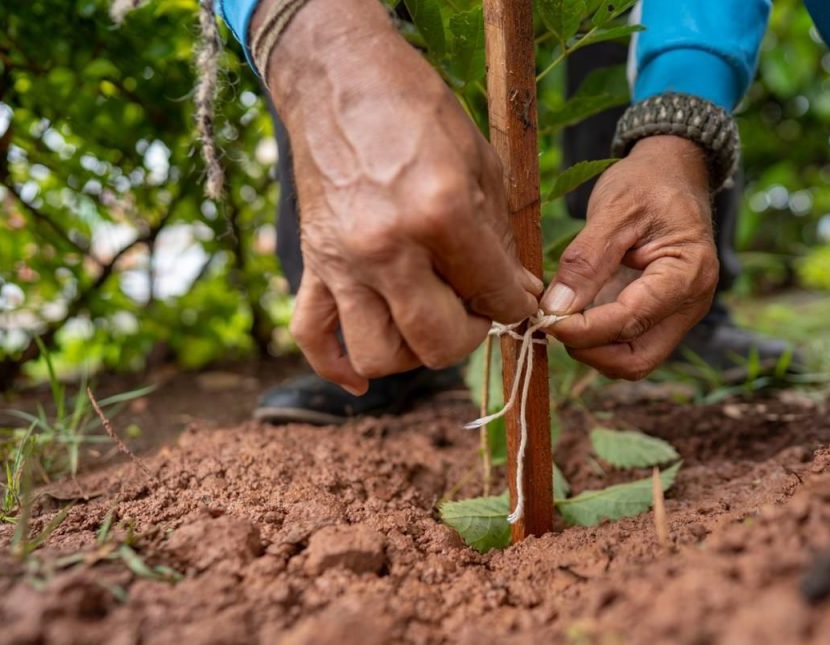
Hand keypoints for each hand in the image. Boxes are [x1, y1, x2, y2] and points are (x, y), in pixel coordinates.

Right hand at [261, 0, 539, 394]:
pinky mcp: (313, 263)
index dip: (515, 305)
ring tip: (426, 323)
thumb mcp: (482, 167)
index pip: (492, 296)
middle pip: (436, 344)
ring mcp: (343, 261)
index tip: (516, 299)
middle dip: (467, 337)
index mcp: (441, 214)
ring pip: (377, 355)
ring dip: (411, 354)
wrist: (340, 79)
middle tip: (474, 311)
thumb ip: (499, 241)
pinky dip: (335, 367)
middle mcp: (388, 247)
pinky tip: (360, 379)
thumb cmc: (419, 112)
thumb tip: (518, 294)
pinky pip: (312, 336)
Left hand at [542, 135, 718, 379]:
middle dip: (589, 350)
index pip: (633, 320)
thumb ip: (585, 262)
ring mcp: (677, 315)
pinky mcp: (660, 317)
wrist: (672, 172)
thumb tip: (555, 309)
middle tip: (551, 322)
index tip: (546, 319)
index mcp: (689, 273)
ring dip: (592, 350)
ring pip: (632, 361)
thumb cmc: (647, 184)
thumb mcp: (613, 210)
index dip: (585, 329)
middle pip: (637, 359)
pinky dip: (598, 342)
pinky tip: (573, 317)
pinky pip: (629, 346)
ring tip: (560, 318)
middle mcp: (691, 304)